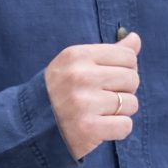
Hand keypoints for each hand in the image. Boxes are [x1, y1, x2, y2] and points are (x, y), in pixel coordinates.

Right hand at [48, 31, 140, 161]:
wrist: (31, 124)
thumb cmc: (61, 89)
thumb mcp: (77, 64)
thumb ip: (109, 51)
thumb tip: (136, 39)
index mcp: (77, 55)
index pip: (127, 56)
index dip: (125, 68)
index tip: (110, 78)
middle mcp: (79, 76)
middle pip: (132, 78)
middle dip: (124, 90)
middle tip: (104, 97)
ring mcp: (83, 103)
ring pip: (131, 103)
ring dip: (121, 111)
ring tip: (100, 112)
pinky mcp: (87, 128)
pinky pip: (125, 126)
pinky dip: (118, 128)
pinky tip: (101, 126)